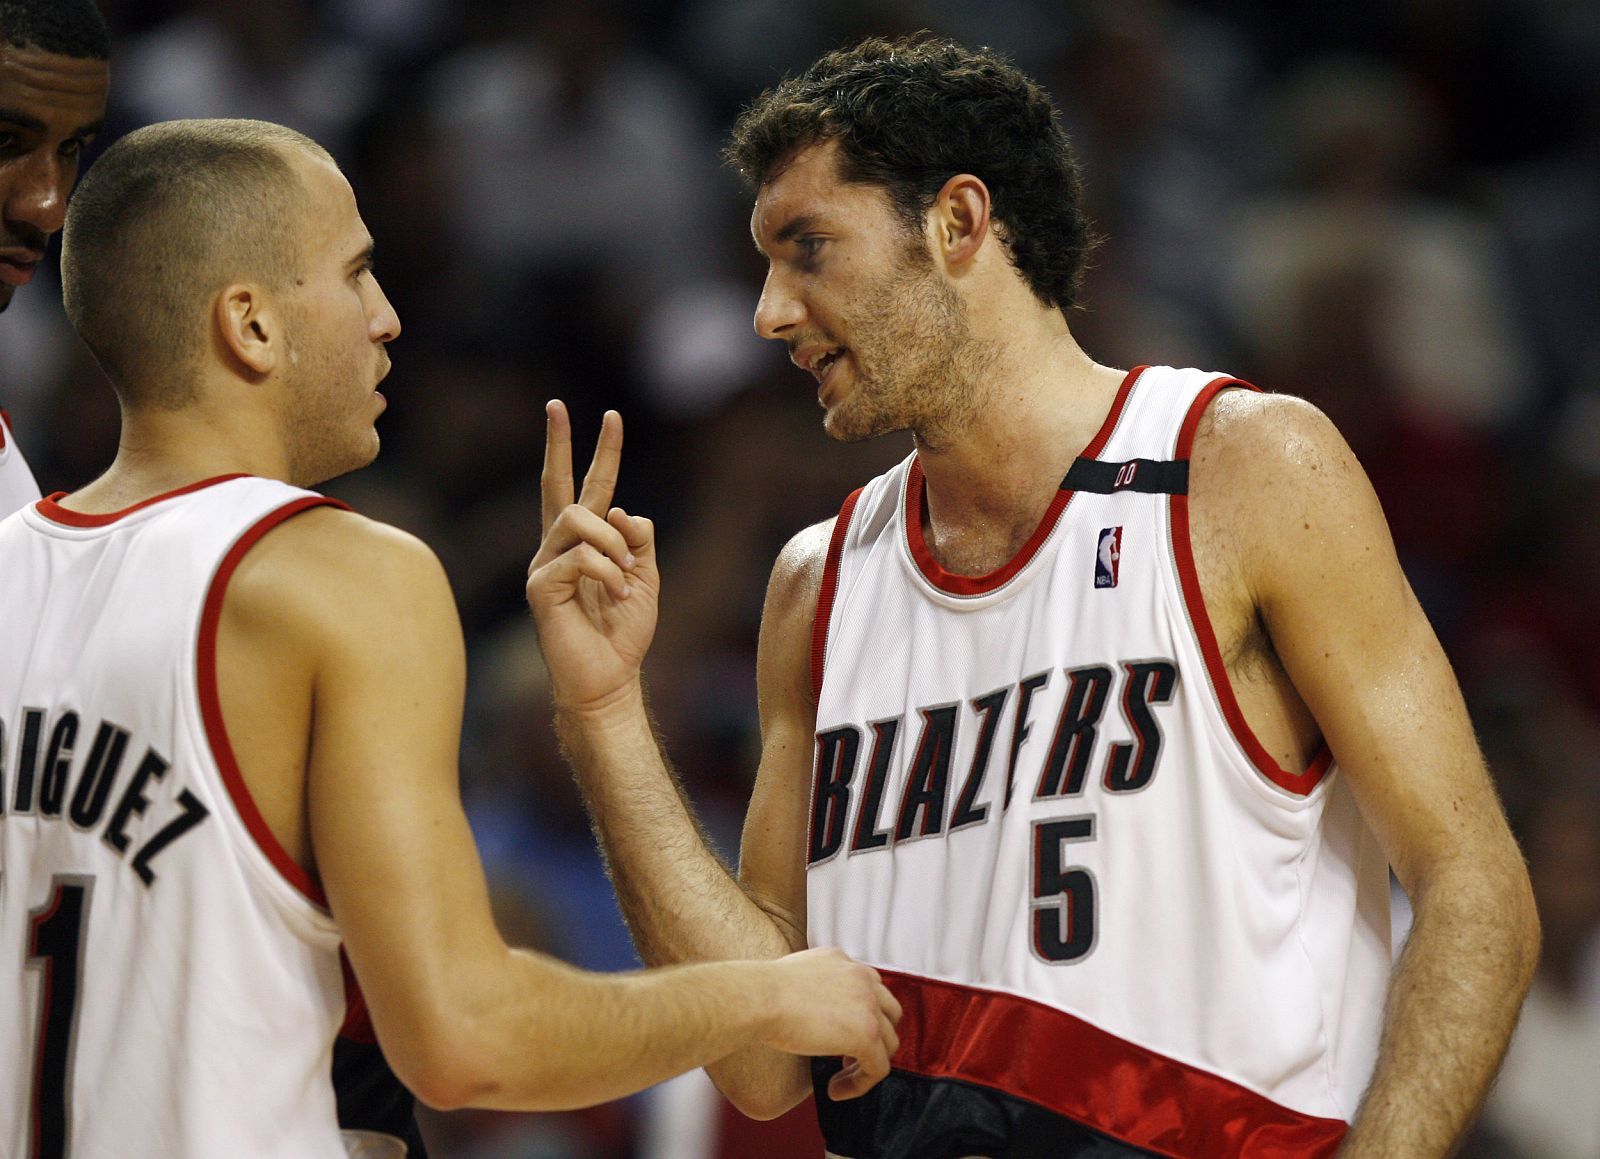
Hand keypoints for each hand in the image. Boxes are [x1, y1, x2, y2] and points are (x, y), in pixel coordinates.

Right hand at [527, 402, 659, 710]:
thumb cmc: (624, 633)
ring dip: (613, 545)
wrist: (608, 679)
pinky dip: (607, 572)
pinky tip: (615, 594)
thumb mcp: (646, 578)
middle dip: (559, 443)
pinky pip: (579, 558)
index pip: (592, 487)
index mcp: (587, 542)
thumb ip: (640, 541)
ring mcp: (545, 565)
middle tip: (556, 404)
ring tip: (625, 577)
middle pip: (557, 485)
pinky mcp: (539, 587)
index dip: (602, 452)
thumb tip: (625, 511)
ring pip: (579, 519)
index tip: (612, 415)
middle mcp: (559, 547)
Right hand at [762, 947, 902, 1100]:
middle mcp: (861, 977)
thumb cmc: (760, 993)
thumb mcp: (793, 978)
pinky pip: (878, 1068)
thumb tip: (810, 1014)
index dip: (861, 1015)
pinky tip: (835, 1090)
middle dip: (874, 1036)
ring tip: (840, 1078)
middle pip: (889, 1012)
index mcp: (842, 961)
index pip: (869, 988)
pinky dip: (860, 1084)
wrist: (759, 998)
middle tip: (846, 1056)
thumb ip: (812, 988)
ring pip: (889, 1043)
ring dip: (866, 1064)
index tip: (839, 1035)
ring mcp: (868, 1004)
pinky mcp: (867, 1033)